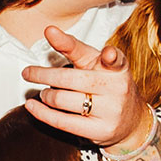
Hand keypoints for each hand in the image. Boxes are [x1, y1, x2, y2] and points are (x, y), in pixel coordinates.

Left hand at [23, 24, 153, 151]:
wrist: (131, 120)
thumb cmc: (106, 84)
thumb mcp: (95, 63)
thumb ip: (73, 46)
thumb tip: (49, 30)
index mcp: (118, 67)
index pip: (102, 56)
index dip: (97, 52)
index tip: (67, 38)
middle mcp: (118, 87)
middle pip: (70, 78)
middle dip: (43, 75)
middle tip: (28, 73)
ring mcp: (110, 111)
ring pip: (62, 100)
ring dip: (46, 95)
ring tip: (44, 93)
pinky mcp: (100, 130)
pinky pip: (62, 121)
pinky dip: (42, 113)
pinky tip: (32, 106)